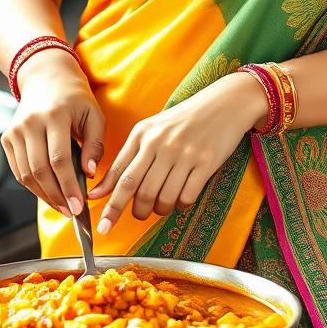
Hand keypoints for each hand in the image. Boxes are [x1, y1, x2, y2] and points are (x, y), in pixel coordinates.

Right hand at [0, 48, 104, 217]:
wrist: (46, 76)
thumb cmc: (75, 97)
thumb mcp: (94, 114)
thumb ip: (95, 144)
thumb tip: (89, 173)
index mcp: (54, 114)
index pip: (59, 159)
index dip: (68, 186)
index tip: (78, 206)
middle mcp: (30, 122)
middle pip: (39, 170)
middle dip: (56, 196)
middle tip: (71, 213)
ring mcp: (15, 130)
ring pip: (25, 174)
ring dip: (44, 195)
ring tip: (61, 206)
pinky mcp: (7, 137)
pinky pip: (17, 169)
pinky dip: (31, 186)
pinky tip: (47, 193)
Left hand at [88, 70, 267, 234]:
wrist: (224, 103)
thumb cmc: (184, 119)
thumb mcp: (152, 129)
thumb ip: (128, 157)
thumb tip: (102, 189)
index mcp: (143, 133)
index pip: (120, 174)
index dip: (109, 203)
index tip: (103, 223)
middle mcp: (160, 143)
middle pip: (137, 189)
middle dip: (133, 212)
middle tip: (138, 215)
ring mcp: (183, 153)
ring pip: (162, 198)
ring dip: (159, 210)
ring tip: (161, 205)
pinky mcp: (205, 163)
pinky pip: (186, 197)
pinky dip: (180, 205)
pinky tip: (181, 197)